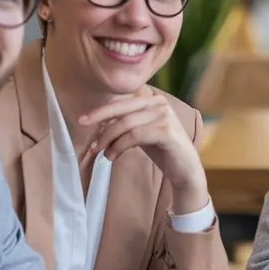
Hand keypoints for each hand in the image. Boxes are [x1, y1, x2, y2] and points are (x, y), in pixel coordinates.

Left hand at [79, 88, 207, 205]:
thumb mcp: (141, 132)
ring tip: (103, 154)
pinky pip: (135, 135)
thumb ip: (126, 124)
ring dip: (109, 140)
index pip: (122, 101)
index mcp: (153, 99)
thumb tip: (98, 125)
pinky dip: (120, 146)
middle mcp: (160, 103)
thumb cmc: (162, 150)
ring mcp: (165, 115)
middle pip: (122, 110)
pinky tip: (113, 156)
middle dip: (101, 123)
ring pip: (126, 124)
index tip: (83, 120)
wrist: (185, 169)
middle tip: (89, 139)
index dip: (102, 110)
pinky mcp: (167, 130)